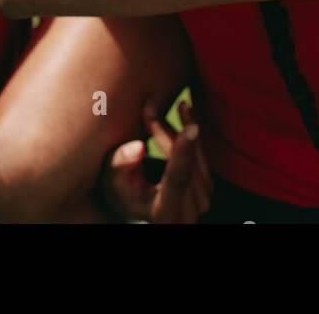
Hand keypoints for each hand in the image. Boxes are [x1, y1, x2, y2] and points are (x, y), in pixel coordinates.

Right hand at [101, 100, 211, 222]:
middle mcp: (188, 213)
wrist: (136, 204)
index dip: (182, 154)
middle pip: (185, 164)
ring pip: (197, 157)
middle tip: (149, 106)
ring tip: (177, 104)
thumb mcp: (111, 182)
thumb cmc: (119, 193)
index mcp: (165, 215)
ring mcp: (202, 201)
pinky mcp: (207, 187)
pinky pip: (202, 155)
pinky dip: (193, 134)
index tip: (191, 128)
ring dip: (185, 128)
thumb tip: (139, 146)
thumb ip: (121, 165)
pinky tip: (187, 113)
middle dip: (168, 132)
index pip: (176, 181)